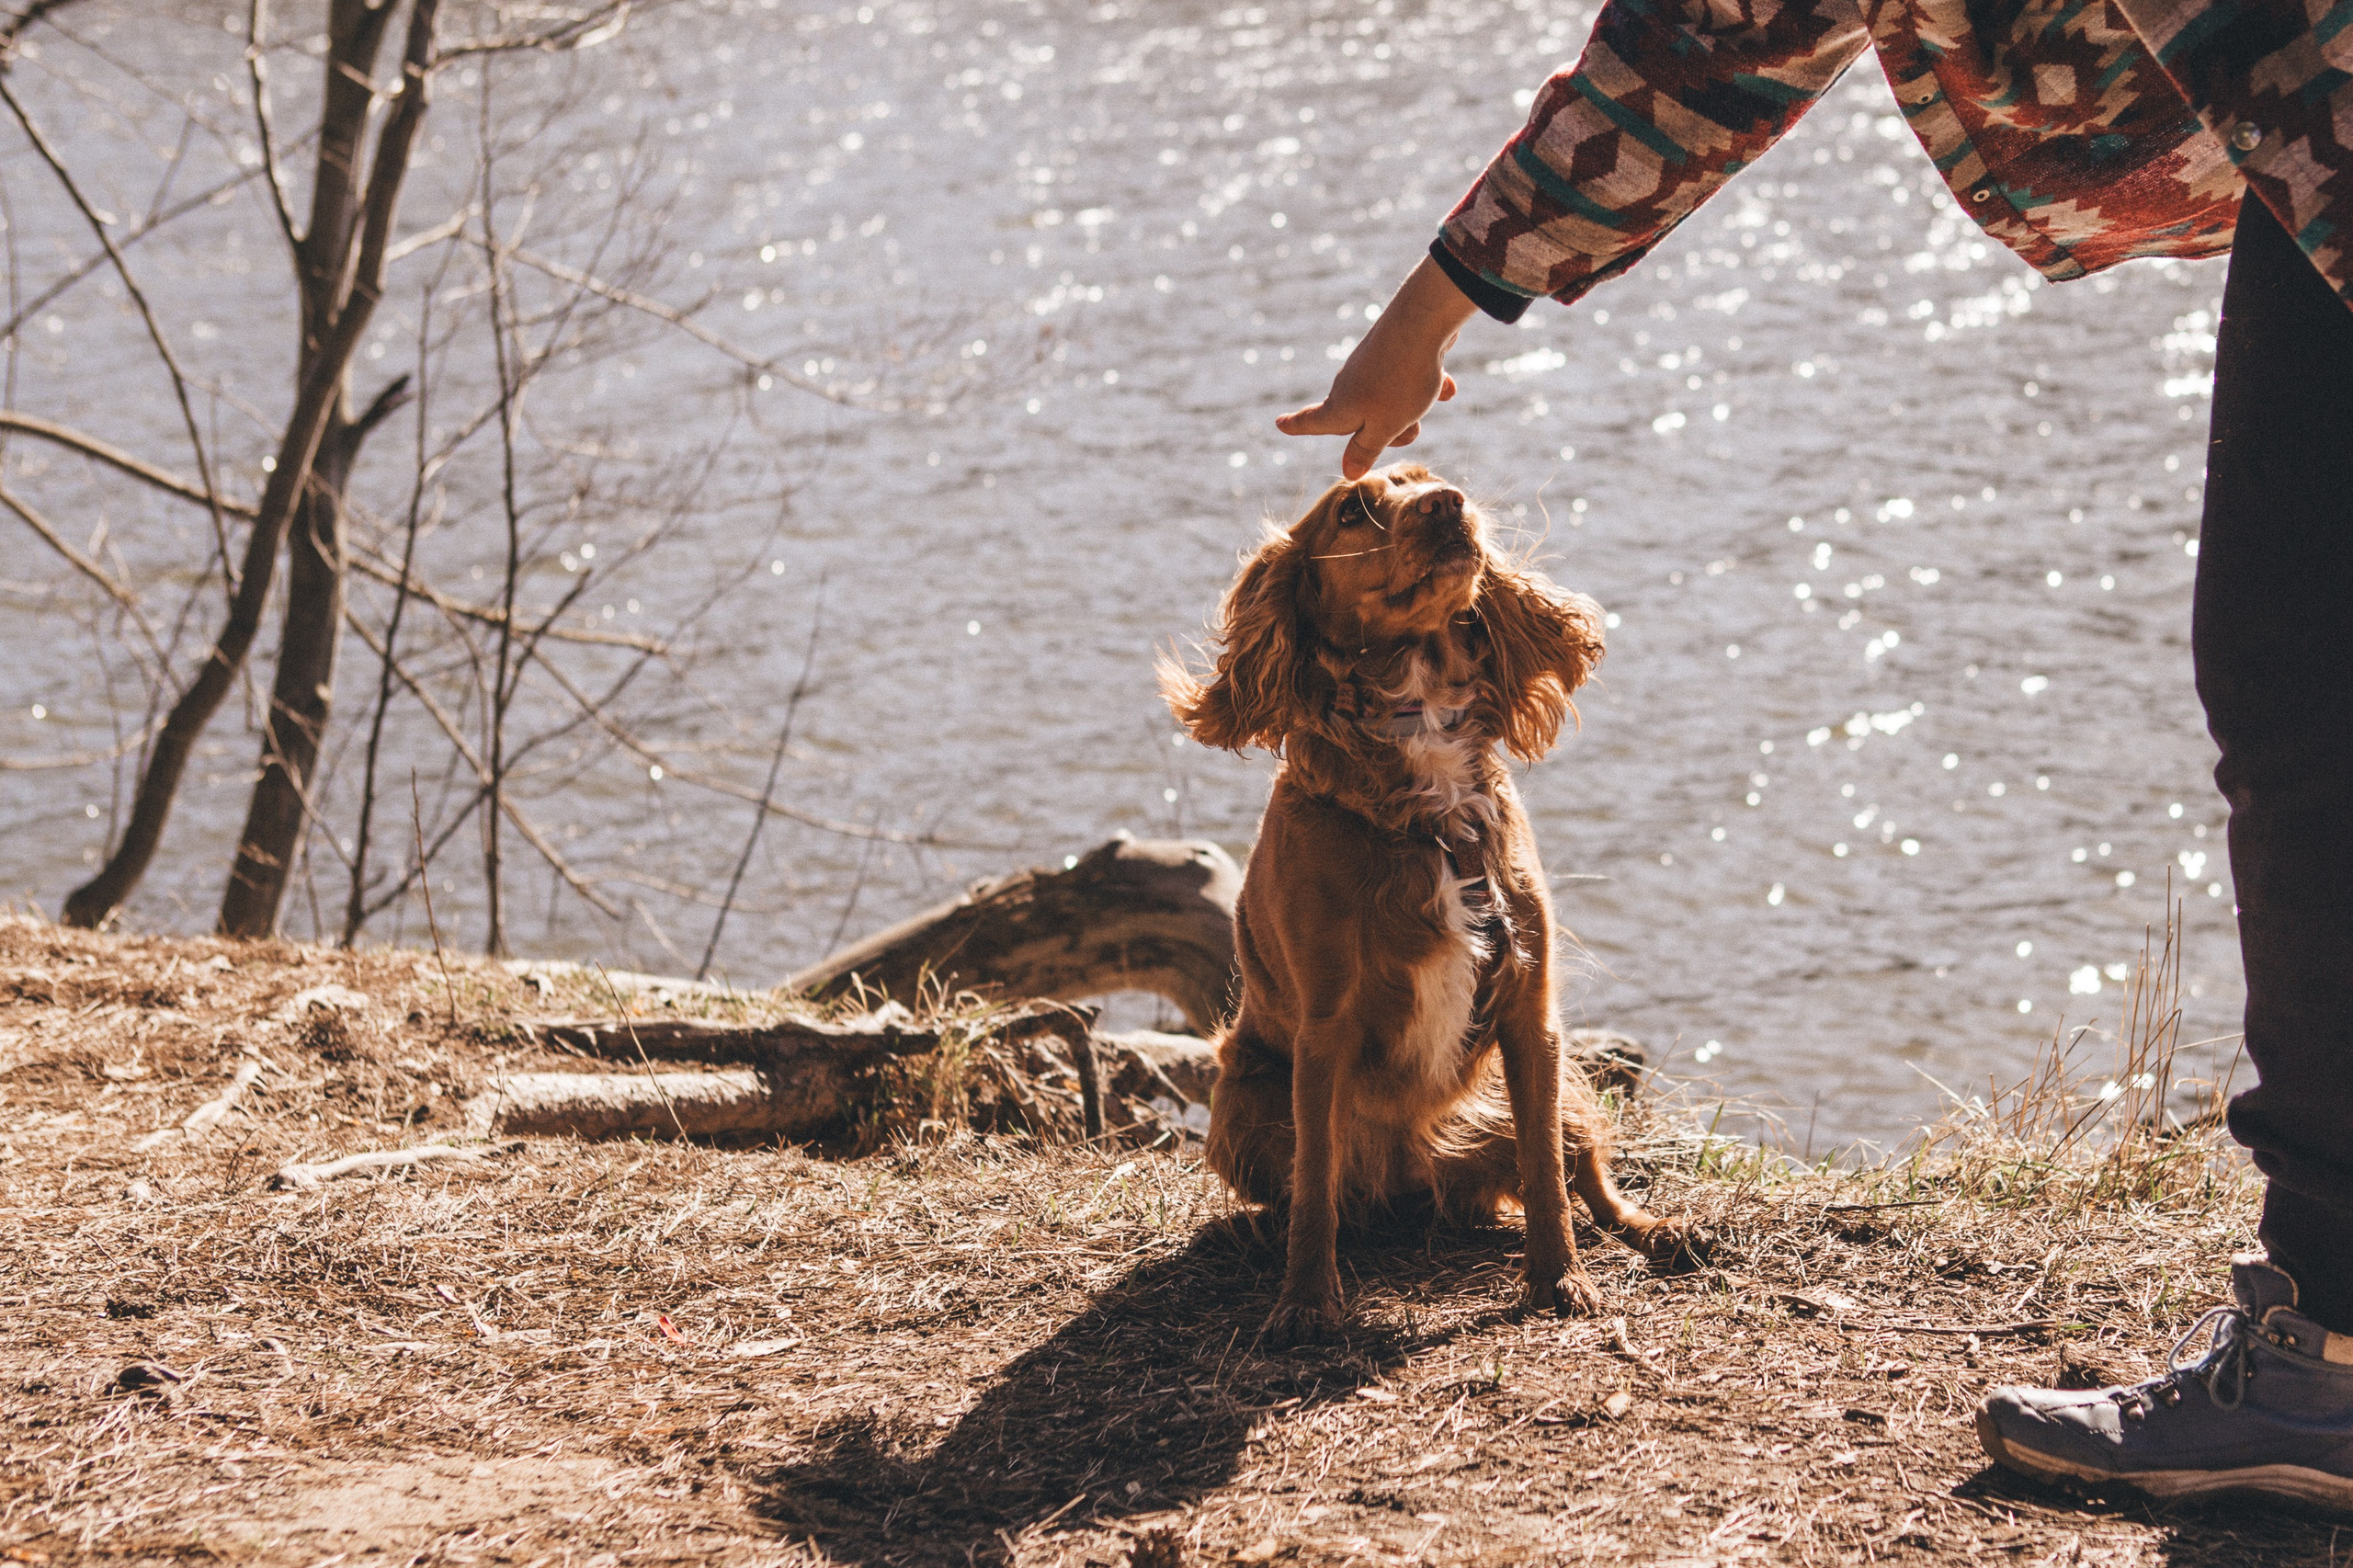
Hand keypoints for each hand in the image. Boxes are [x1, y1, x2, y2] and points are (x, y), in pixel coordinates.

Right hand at [1277, 254, 1481, 478]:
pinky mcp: (1393, 350)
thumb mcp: (1385, 427)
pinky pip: (1408, 379)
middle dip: (1386, 432)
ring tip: (1430, 399)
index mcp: (1340, 407)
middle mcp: (1349, 384)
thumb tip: (1347, 472)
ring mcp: (1370, 364)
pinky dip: (1425, 385)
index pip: (1312, 422)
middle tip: (1412, 430)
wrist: (1423, 321)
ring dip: (1410, 408)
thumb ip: (1366, 449)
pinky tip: (1447, 386)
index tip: (1280, 423)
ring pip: (1388, 400)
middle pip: (1361, 419)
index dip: (1296, 426)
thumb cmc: (1400, 382)